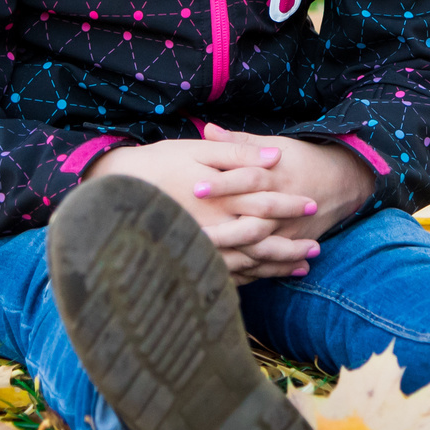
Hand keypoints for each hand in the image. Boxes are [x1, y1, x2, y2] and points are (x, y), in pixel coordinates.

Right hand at [82, 138, 326, 279]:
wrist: (113, 187)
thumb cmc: (158, 163)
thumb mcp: (198, 151)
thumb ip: (237, 152)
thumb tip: (275, 157)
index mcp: (219, 199)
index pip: (265, 205)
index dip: (289, 206)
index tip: (312, 206)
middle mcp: (212, 229)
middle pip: (261, 242)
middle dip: (289, 246)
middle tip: (316, 249)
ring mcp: (200, 249)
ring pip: (247, 264)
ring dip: (275, 266)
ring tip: (301, 267)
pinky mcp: (188, 261)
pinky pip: (224, 276)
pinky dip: (249, 278)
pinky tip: (263, 278)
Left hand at [199, 124, 376, 281]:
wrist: (342, 182)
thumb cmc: (301, 159)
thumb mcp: (274, 144)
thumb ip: (239, 142)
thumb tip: (208, 129)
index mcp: (276, 176)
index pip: (247, 180)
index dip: (222, 184)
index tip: (194, 188)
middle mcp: (282, 206)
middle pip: (252, 223)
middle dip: (222, 230)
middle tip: (193, 232)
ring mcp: (288, 229)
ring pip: (260, 249)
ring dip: (233, 255)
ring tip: (205, 258)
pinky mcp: (292, 244)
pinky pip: (270, 263)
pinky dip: (249, 271)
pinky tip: (224, 274)